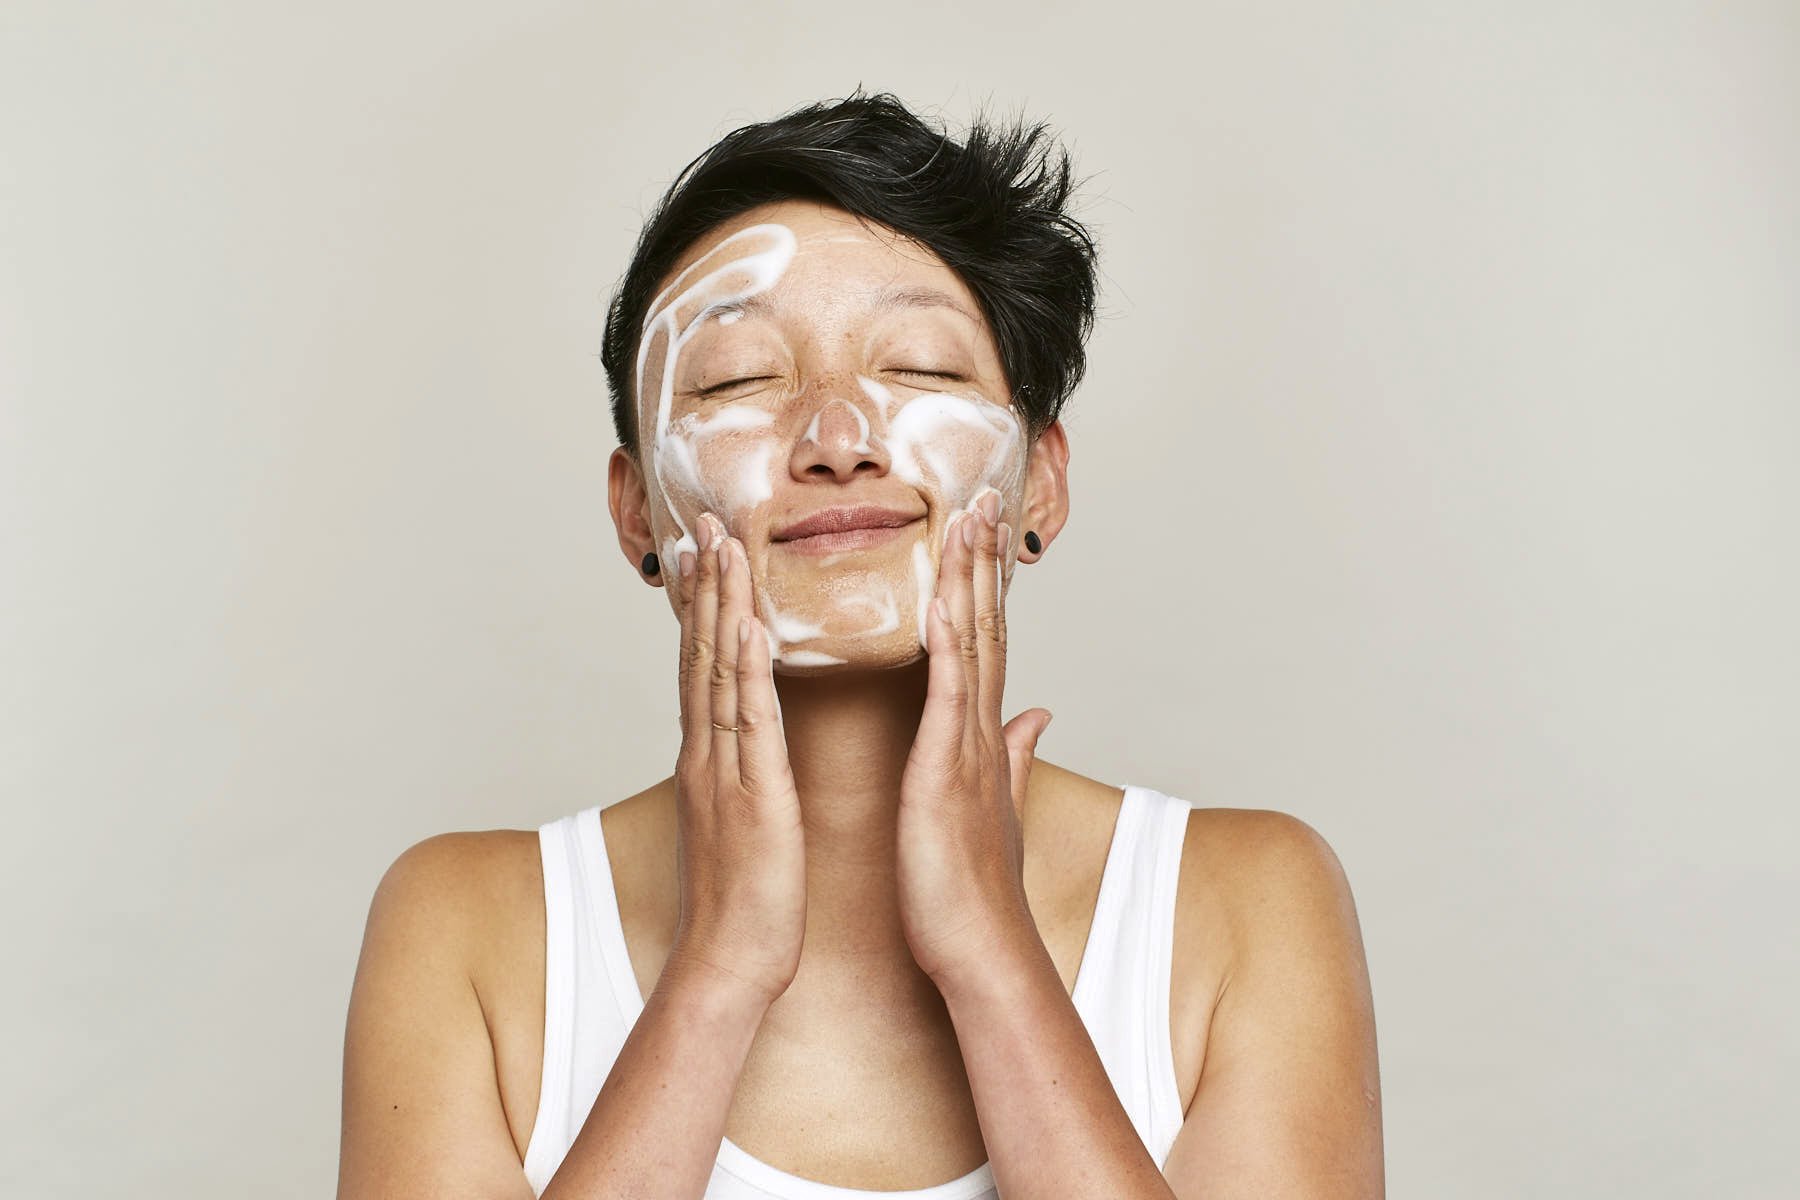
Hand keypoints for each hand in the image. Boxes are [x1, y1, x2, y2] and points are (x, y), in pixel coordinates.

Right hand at [665, 512, 807, 1007]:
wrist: (731, 961)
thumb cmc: (747, 899)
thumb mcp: (749, 819)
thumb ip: (748, 771)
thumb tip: (750, 742)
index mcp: (711, 757)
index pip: (704, 665)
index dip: (705, 605)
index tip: (707, 551)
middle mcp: (708, 753)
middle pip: (701, 653)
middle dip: (706, 584)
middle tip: (706, 521)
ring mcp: (723, 771)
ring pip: (718, 672)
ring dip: (720, 605)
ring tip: (722, 545)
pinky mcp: (751, 796)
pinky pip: (748, 722)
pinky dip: (746, 670)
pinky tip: (750, 626)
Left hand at [896, 488, 1054, 986]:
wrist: (980, 947)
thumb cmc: (971, 886)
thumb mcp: (993, 806)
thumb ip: (1016, 753)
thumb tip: (1038, 714)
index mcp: (981, 736)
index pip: (986, 643)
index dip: (983, 585)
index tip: (980, 532)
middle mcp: (982, 729)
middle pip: (986, 627)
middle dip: (983, 561)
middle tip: (980, 498)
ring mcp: (969, 745)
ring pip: (974, 645)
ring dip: (971, 581)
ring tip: (970, 521)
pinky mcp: (948, 769)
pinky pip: (949, 695)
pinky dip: (947, 645)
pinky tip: (941, 601)